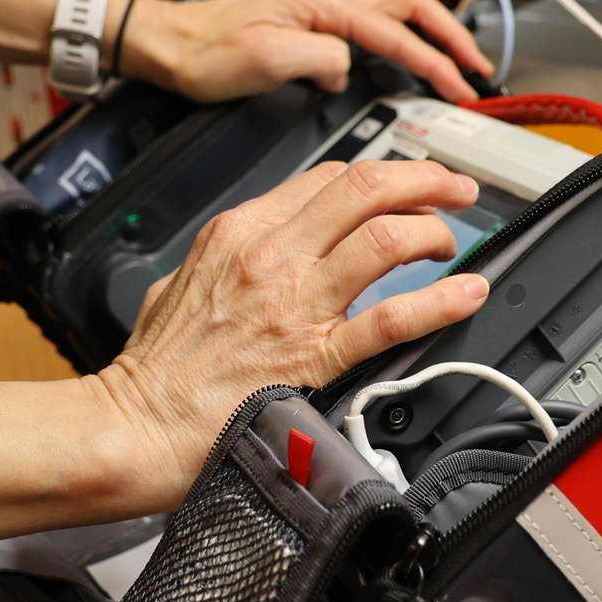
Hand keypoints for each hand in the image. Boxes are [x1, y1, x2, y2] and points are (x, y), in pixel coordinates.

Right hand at [100, 159, 490, 495]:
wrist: (135, 426)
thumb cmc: (155, 366)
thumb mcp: (180, 281)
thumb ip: (227, 257)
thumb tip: (260, 250)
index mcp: (239, 231)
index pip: (328, 178)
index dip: (380, 175)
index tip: (404, 184)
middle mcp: (270, 254)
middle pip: (365, 187)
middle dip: (423, 180)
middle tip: (453, 189)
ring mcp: (294, 302)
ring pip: (384, 236)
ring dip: (433, 230)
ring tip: (451, 241)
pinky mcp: (312, 355)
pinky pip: (390, 317)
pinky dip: (439, 301)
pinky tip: (466, 294)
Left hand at [116, 0, 493, 103]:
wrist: (169, 45)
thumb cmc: (206, 53)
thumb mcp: (265, 59)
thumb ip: (319, 59)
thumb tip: (348, 68)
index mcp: (324, 2)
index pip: (397, 31)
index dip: (434, 61)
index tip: (460, 86)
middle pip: (410, 3)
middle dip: (449, 34)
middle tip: (476, 67)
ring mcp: (321, 4)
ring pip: (394, 6)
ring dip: (430, 30)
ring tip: (454, 59)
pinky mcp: (312, 19)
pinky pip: (372, 20)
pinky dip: (401, 34)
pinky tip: (404, 55)